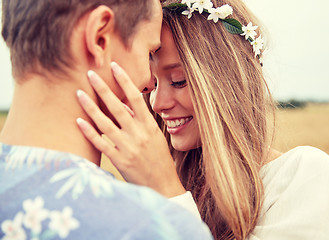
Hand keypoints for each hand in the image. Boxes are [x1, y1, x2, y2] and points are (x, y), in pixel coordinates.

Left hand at [76, 62, 184, 196]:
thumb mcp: (155, 137)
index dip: (125, 81)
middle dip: (103, 89)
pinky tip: (79, 121)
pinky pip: (101, 143)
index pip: (137, 98)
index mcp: (150, 126)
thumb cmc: (159, 159)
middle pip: (118, 107)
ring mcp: (128, 147)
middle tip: (90, 74)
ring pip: (106, 123)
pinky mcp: (119, 160)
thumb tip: (125, 104)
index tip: (114, 66)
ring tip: (78, 93)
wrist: (162, 184)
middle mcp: (139, 134)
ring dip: (91, 107)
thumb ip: (141, 120)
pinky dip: (89, 132)